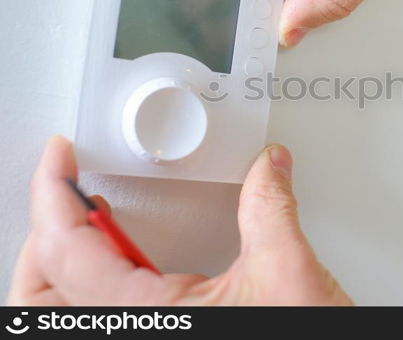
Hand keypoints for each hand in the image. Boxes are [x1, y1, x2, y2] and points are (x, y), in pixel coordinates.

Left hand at [7, 137, 351, 304]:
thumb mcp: (287, 274)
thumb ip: (269, 208)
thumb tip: (268, 167)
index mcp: (149, 320)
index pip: (68, 251)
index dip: (53, 194)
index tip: (59, 158)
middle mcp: (135, 335)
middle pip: (39, 294)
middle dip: (45, 231)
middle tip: (64, 186)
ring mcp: (146, 339)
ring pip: (61, 309)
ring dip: (62, 258)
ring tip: (83, 215)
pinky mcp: (167, 337)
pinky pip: (100, 311)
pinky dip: (93, 276)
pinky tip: (119, 253)